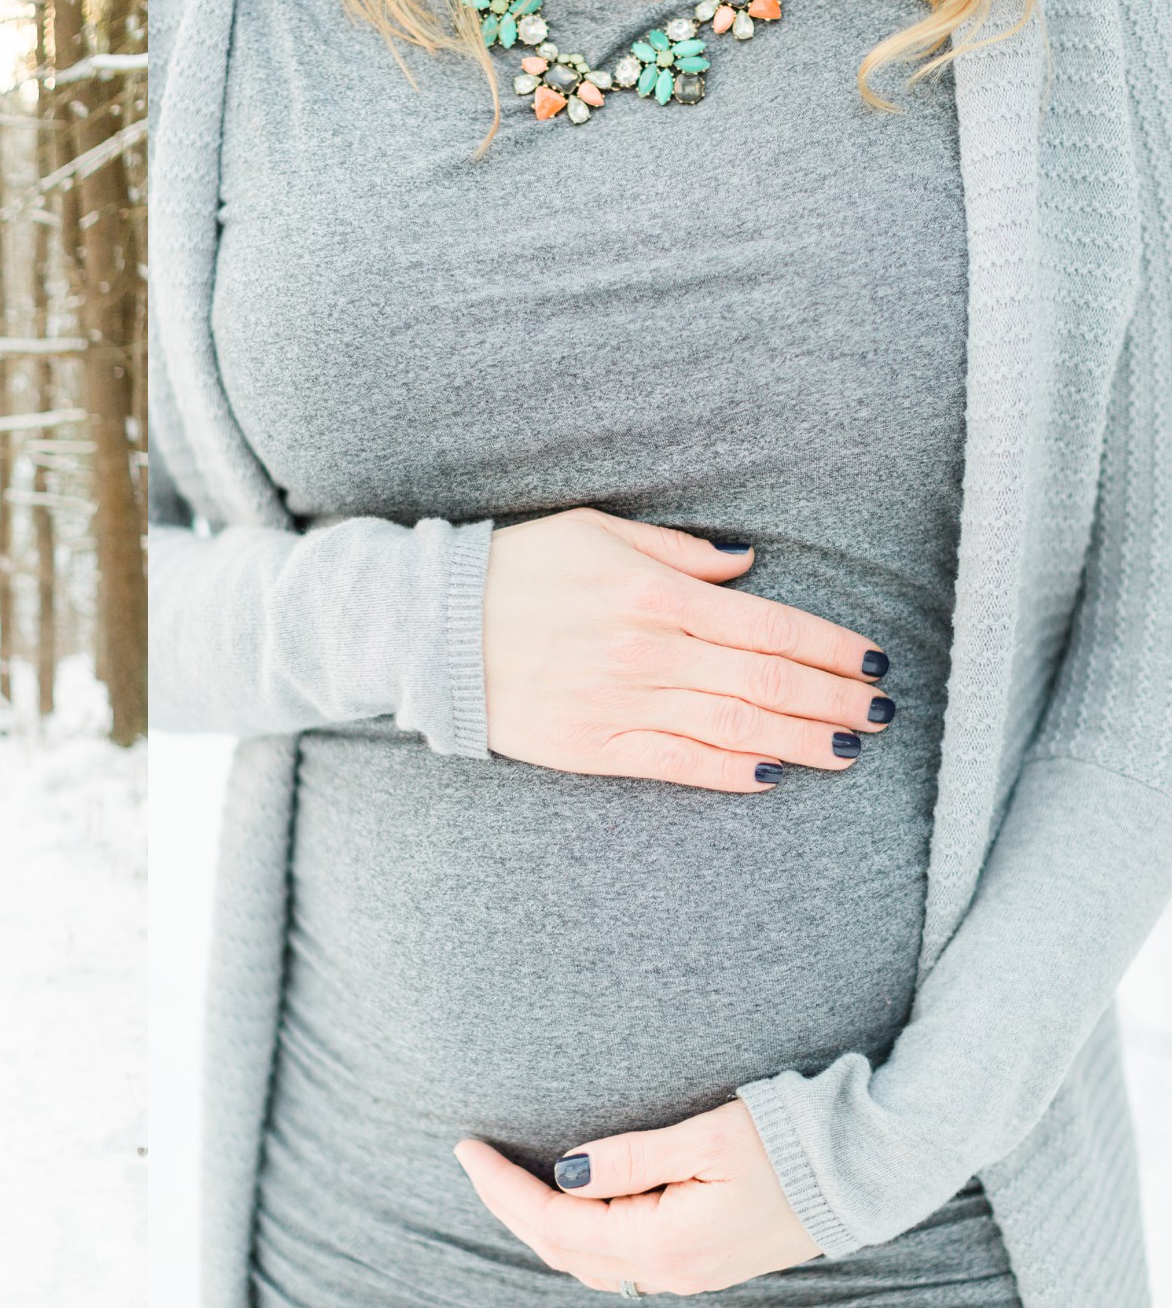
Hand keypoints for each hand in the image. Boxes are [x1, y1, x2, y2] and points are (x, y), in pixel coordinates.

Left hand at [452, 1099, 821, 1295]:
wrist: (864, 1174)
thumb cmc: (790, 1144)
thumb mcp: (706, 1137)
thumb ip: (630, 1157)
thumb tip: (565, 1171)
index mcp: (663, 1243)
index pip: (554, 1221)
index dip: (501, 1186)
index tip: (465, 1147)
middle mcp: (670, 1271)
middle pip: (560, 1248)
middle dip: (506, 1204)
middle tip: (471, 1157)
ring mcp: (686, 1274)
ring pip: (586, 1260)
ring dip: (537, 1224)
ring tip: (502, 1179)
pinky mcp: (700, 1263)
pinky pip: (616, 1261)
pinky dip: (574, 1234)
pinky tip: (563, 1205)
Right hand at [481, 508, 892, 792]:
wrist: (428, 627)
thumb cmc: (513, 569)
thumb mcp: (594, 532)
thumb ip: (676, 552)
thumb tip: (746, 565)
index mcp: (652, 593)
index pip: (767, 625)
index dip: (830, 647)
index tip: (872, 662)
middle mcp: (646, 651)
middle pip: (766, 682)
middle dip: (834, 699)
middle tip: (881, 712)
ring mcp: (620, 703)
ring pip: (736, 728)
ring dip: (802, 741)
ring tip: (848, 749)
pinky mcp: (592, 747)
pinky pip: (678, 763)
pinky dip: (731, 771)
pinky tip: (773, 775)